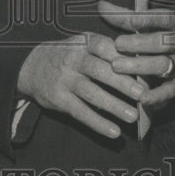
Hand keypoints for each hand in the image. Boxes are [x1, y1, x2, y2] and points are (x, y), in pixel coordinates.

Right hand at [16, 32, 147, 138]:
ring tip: (133, 116)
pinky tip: (114, 132)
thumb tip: (141, 62)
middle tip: (142, 94)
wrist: (32, 66)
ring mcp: (64, 80)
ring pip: (92, 93)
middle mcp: (73, 60)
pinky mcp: (58, 99)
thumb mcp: (85, 44)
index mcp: (84, 43)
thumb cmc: (70, 55)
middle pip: (100, 71)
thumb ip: (109, 50)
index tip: (142, 67)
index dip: (122, 56)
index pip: (105, 47)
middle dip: (122, 82)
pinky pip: (81, 112)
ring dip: (113, 105)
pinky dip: (98, 123)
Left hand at [99, 0, 174, 107]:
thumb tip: (103, 7)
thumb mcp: (163, 25)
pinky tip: (142, 98)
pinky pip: (170, 90)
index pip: (159, 18)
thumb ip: (132, 18)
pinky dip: (157, 95)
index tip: (122, 18)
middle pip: (160, 41)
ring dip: (139, 66)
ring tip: (117, 67)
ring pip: (162, 64)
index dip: (141, 18)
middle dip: (138, 43)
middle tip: (117, 44)